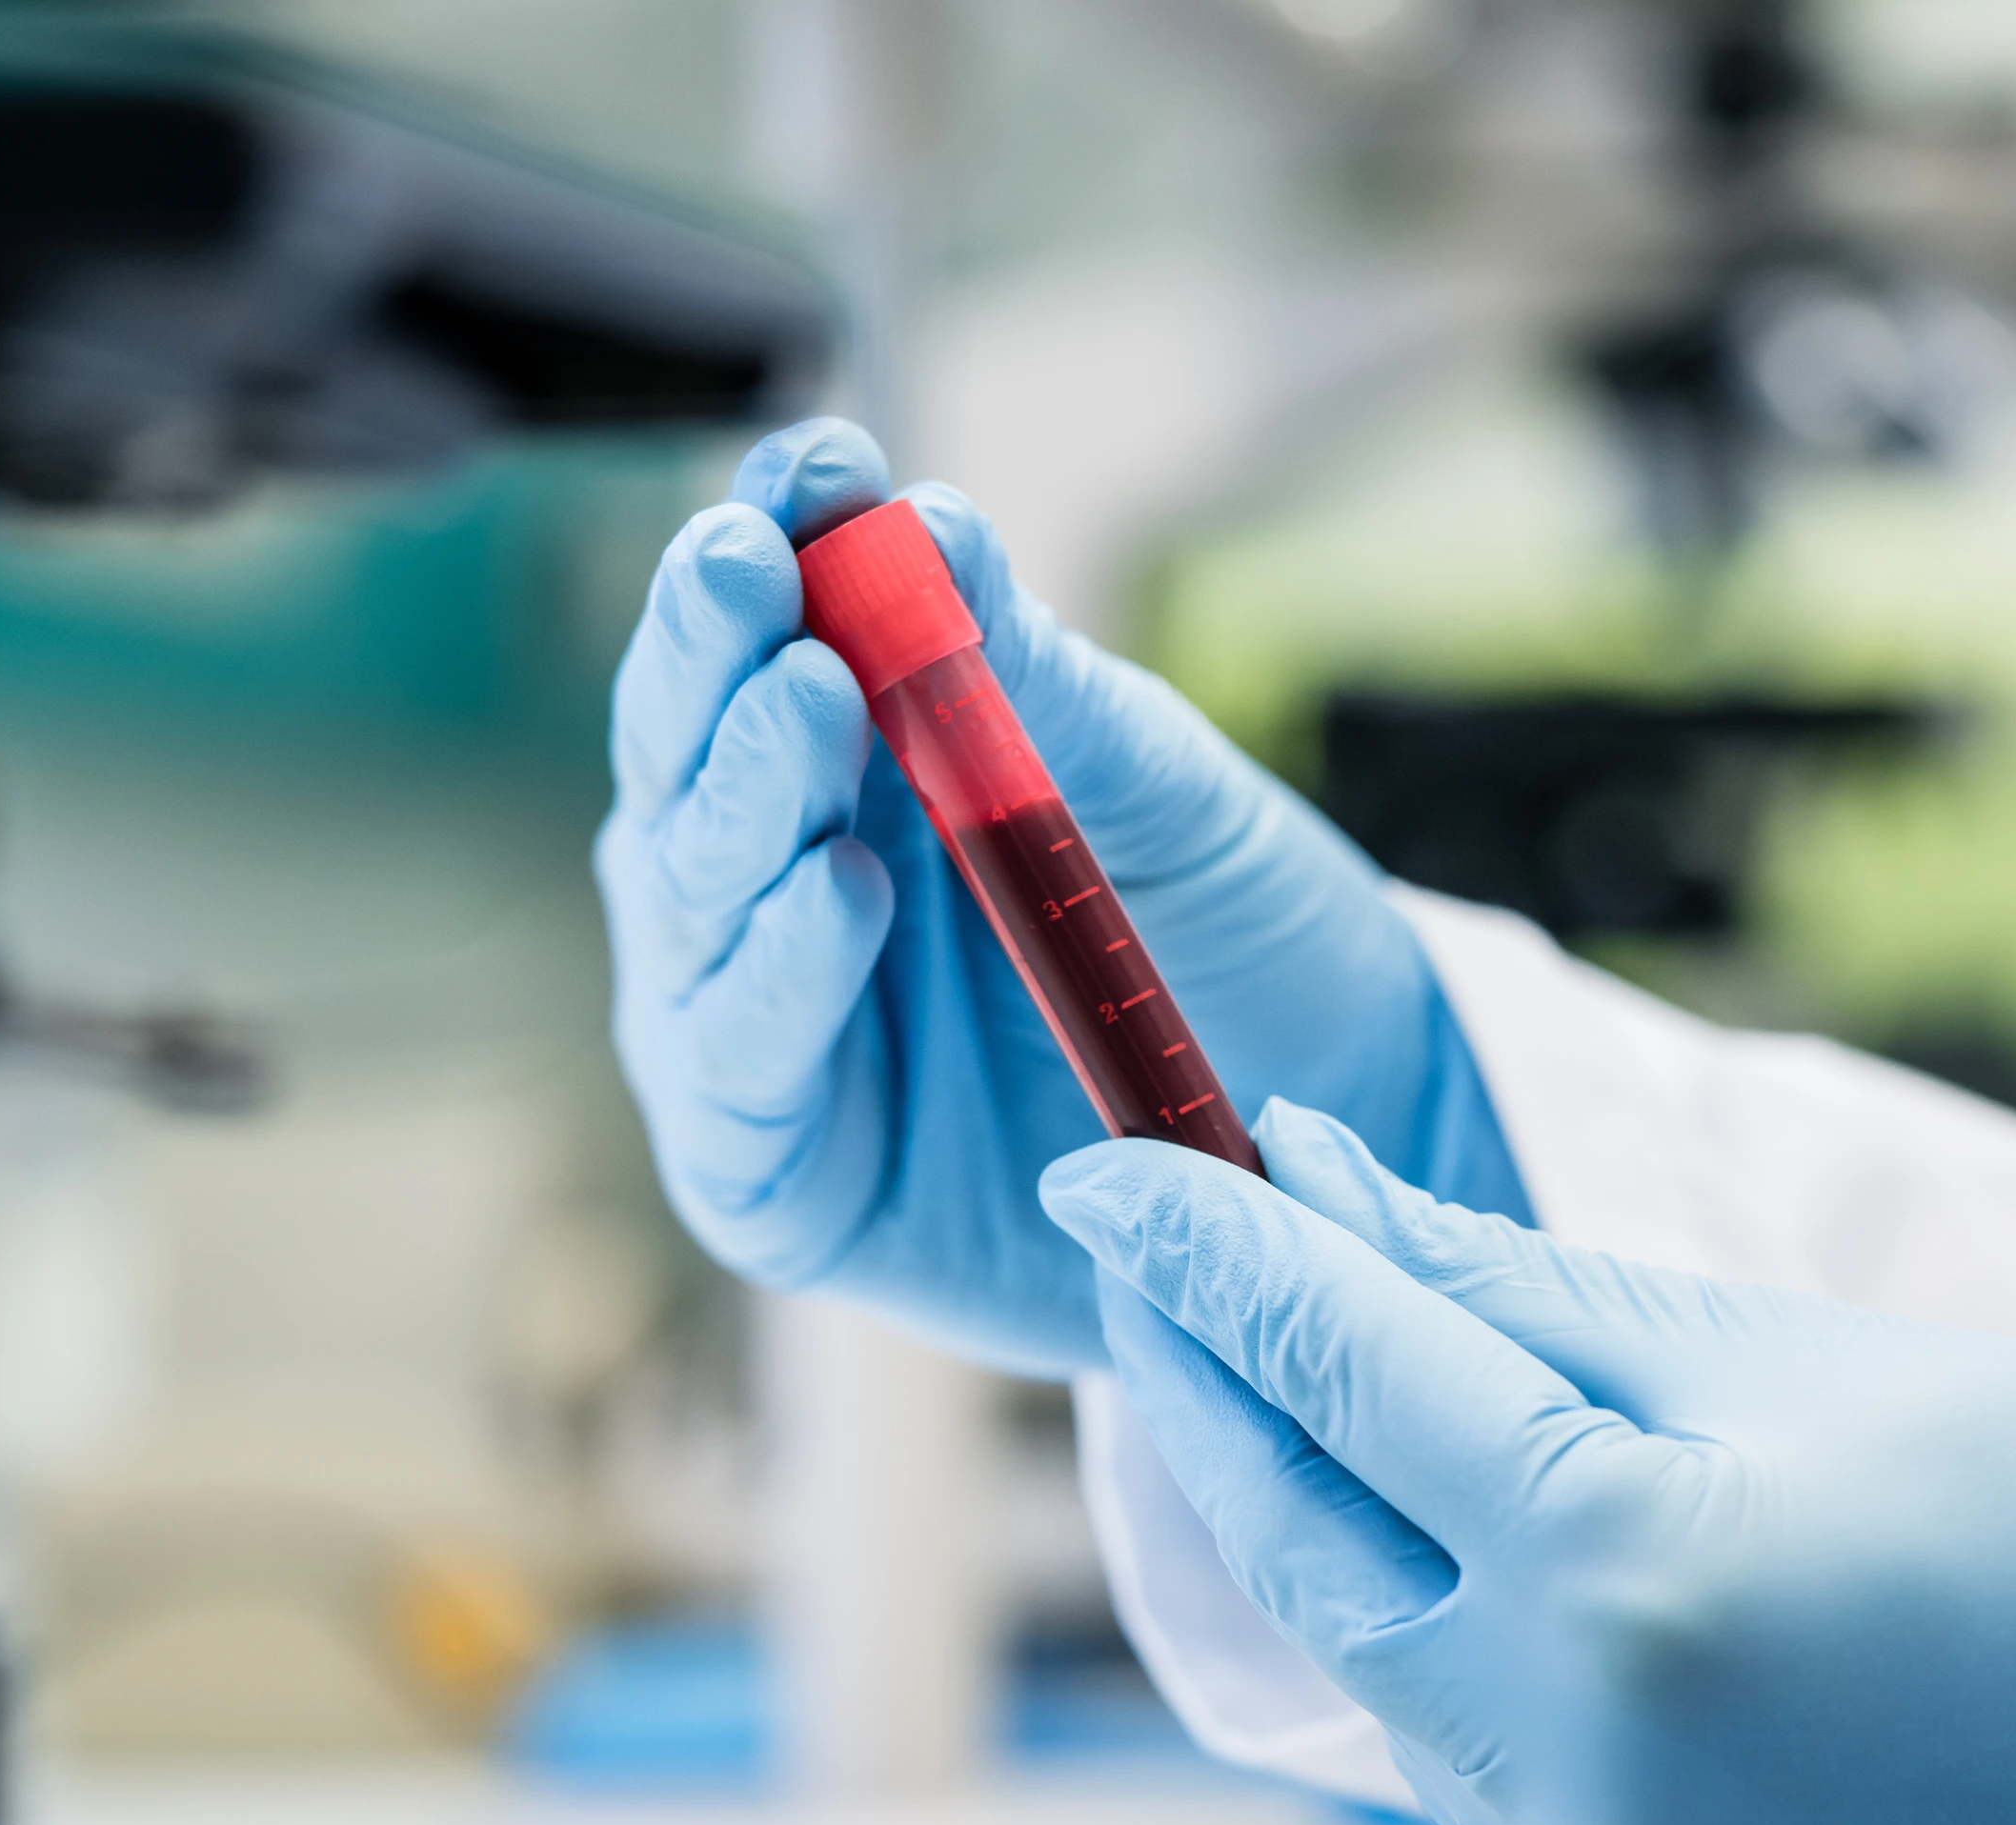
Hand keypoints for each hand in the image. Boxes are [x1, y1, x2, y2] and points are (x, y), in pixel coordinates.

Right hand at [596, 419, 1521, 1376]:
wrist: (1330, 1128)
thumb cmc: (1218, 941)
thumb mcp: (1148, 788)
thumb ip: (1033, 680)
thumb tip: (930, 525)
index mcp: (841, 759)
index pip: (764, 626)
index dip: (773, 535)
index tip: (809, 463)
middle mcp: (762, 878)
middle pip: (685, 747)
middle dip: (711, 648)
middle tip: (752, 561)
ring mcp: (749, 1022)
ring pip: (689, 894)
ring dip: (745, 790)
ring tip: (813, 701)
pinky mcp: (772, 1171)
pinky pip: (739, 1063)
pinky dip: (780, 972)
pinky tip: (839, 887)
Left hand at [1040, 1102, 2015, 1824]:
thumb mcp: (1778, 1351)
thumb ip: (1511, 1289)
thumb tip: (1317, 1194)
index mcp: (1622, 1574)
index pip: (1340, 1375)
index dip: (1207, 1255)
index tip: (1109, 1163)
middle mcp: (1575, 1761)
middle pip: (1305, 1546)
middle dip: (1213, 1391)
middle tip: (1156, 1259)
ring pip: (1373, 1676)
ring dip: (1327, 1530)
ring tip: (1298, 1386)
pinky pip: (1470, 1784)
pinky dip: (1444, 1663)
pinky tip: (1462, 1566)